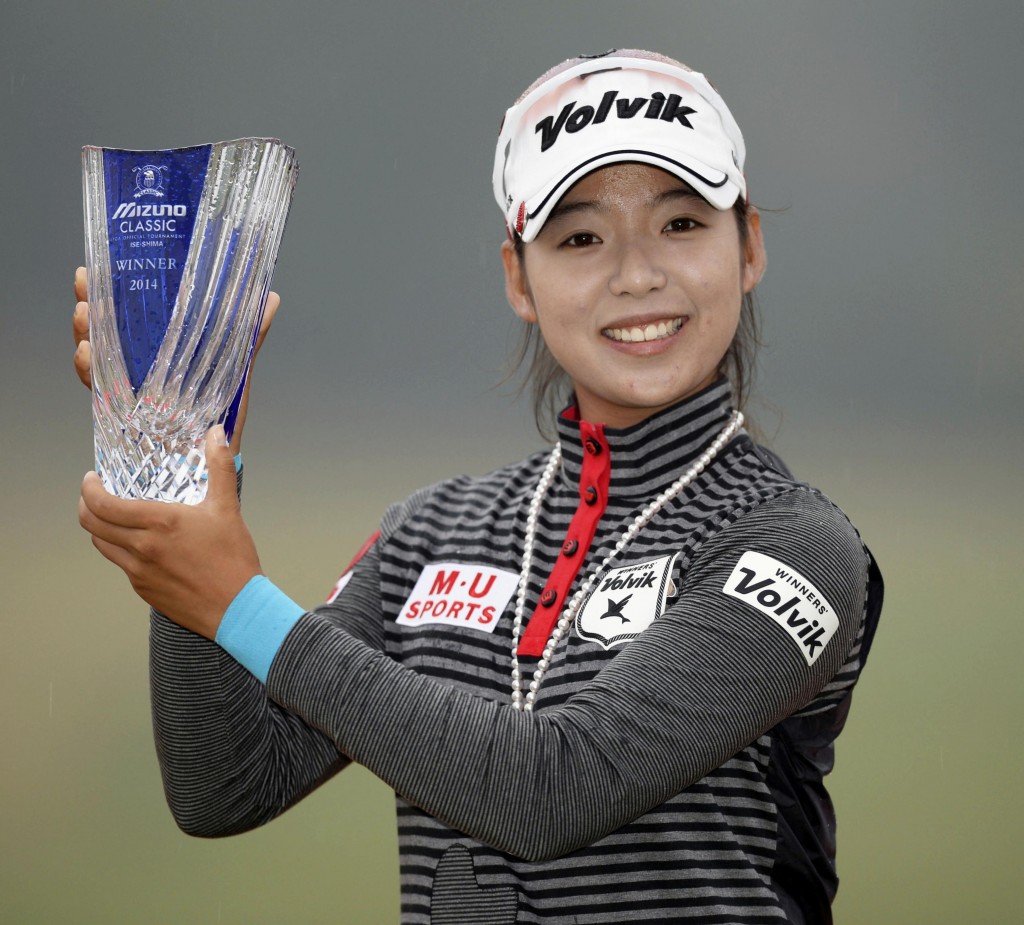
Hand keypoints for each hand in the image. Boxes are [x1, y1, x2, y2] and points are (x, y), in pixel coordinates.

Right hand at [72, 267, 279, 451]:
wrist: (212, 467)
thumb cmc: (223, 418)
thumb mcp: (236, 370)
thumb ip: (251, 336)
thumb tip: (272, 297)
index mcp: (164, 354)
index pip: (133, 317)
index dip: (112, 293)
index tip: (96, 269)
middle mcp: (141, 369)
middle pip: (107, 331)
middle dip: (91, 306)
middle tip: (84, 287)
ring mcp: (129, 391)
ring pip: (98, 356)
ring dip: (85, 332)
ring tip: (85, 313)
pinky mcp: (122, 416)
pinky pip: (99, 390)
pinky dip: (88, 371)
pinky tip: (86, 355)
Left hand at [78, 424, 261, 639]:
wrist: (237, 608)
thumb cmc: (234, 559)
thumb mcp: (228, 508)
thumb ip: (220, 466)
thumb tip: (216, 434)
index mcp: (159, 523)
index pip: (102, 504)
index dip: (89, 488)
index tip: (92, 479)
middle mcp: (142, 547)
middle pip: (90, 524)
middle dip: (86, 505)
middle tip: (95, 494)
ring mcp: (139, 571)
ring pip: (101, 545)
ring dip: (99, 528)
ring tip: (113, 517)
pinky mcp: (143, 588)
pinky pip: (120, 564)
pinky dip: (120, 548)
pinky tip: (140, 543)